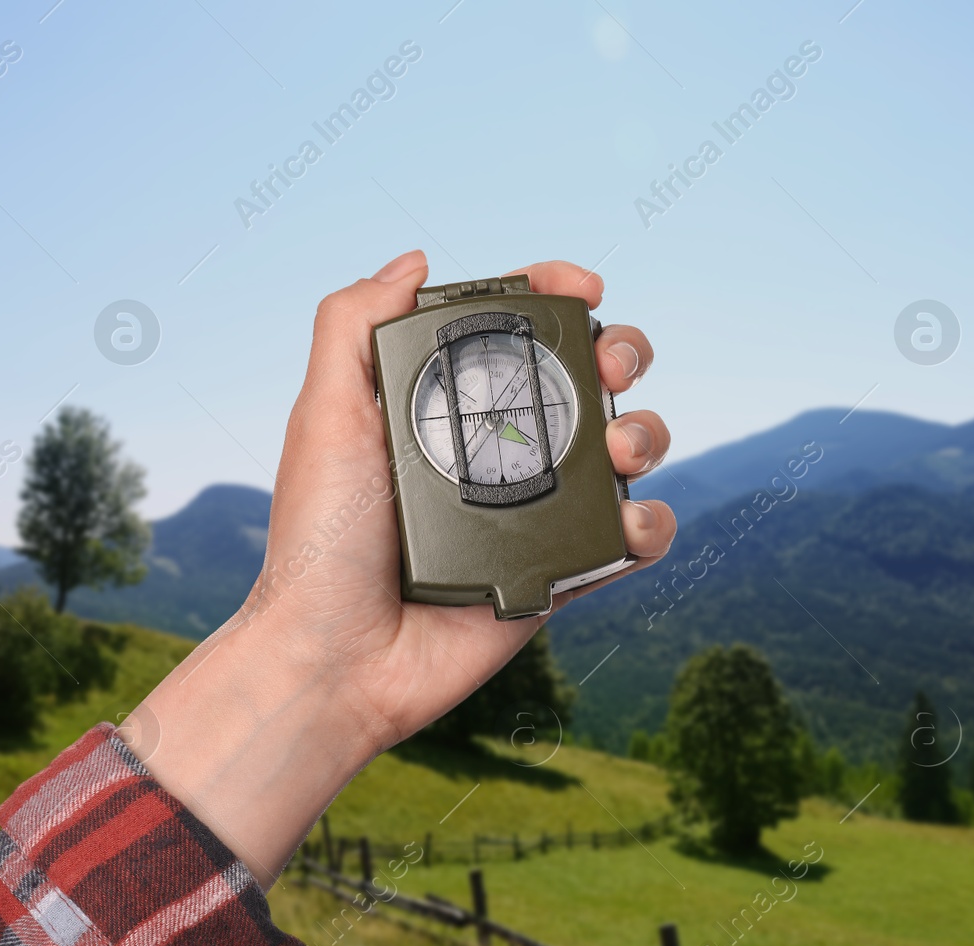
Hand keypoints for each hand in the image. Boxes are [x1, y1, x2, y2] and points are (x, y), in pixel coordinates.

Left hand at [123, 251, 675, 884]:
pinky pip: (636, 538)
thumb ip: (354, 325)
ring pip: (631, 446)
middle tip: (609, 371)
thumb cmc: (320, 542)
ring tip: (618, 452)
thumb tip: (414, 258)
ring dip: (648, 431)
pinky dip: (652, 522)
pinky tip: (628, 520)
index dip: (560, 294)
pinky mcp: (567, 571)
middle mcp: (504, 448)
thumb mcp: (324, 417)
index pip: (520, 328)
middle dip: (623, 354)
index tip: (585, 288)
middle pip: (593, 378)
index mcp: (451, 402)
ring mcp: (540, 509)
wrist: (339, 659)